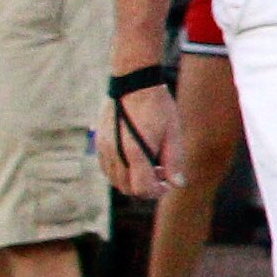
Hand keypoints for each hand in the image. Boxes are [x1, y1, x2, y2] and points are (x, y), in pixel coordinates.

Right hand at [103, 80, 174, 199]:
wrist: (133, 84)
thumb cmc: (158, 107)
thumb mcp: (173, 133)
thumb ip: (174, 161)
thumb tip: (177, 184)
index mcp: (135, 153)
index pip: (142, 189)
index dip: (157, 191)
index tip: (168, 184)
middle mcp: (115, 155)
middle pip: (127, 188)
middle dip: (146, 187)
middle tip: (162, 172)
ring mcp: (104, 149)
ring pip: (115, 180)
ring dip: (132, 180)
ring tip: (151, 163)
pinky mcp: (99, 143)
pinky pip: (107, 168)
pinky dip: (121, 172)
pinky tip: (136, 158)